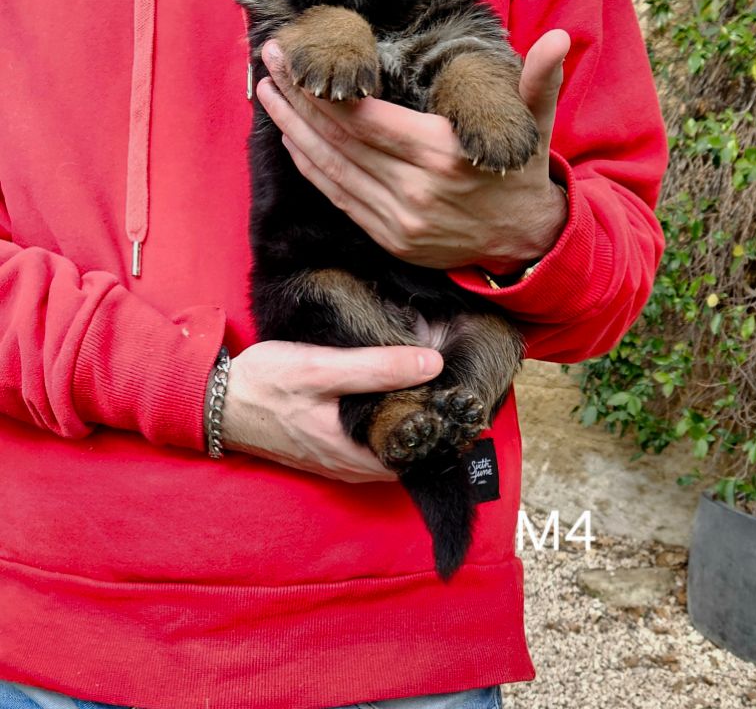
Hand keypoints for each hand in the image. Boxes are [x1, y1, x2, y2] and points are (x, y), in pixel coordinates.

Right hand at [222, 341, 442, 482]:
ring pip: (391, 452)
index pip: (421, 451)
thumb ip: (376, 368)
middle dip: (433, 427)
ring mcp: (338, 461)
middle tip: (455, 390)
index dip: (446, 427)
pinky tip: (395, 400)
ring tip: (432, 391)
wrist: (216, 400)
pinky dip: (389, 428)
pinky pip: (371, 447)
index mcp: (353, 451)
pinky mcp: (327, 451)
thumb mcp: (322, 368)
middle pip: (409, 455)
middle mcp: (350, 466)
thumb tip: (432, 364)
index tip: (465, 396)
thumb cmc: (266, 382)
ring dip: (411, 427)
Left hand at [258, 29, 570, 273]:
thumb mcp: (534, 126)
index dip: (324, 88)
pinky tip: (292, 140)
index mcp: (441, 156)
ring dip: (293, 130)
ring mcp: (397, 220)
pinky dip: (311, 168)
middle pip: (339, 139)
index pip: (367, 119)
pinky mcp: (388, 238)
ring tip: (266, 94)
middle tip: (268, 61)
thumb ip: (540, 82)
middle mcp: (413, 191)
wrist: (525, 242)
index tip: (296, 57)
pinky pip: (339, 198)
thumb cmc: (520, 172)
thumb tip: (560, 39)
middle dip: (297, 98)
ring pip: (330, 169)